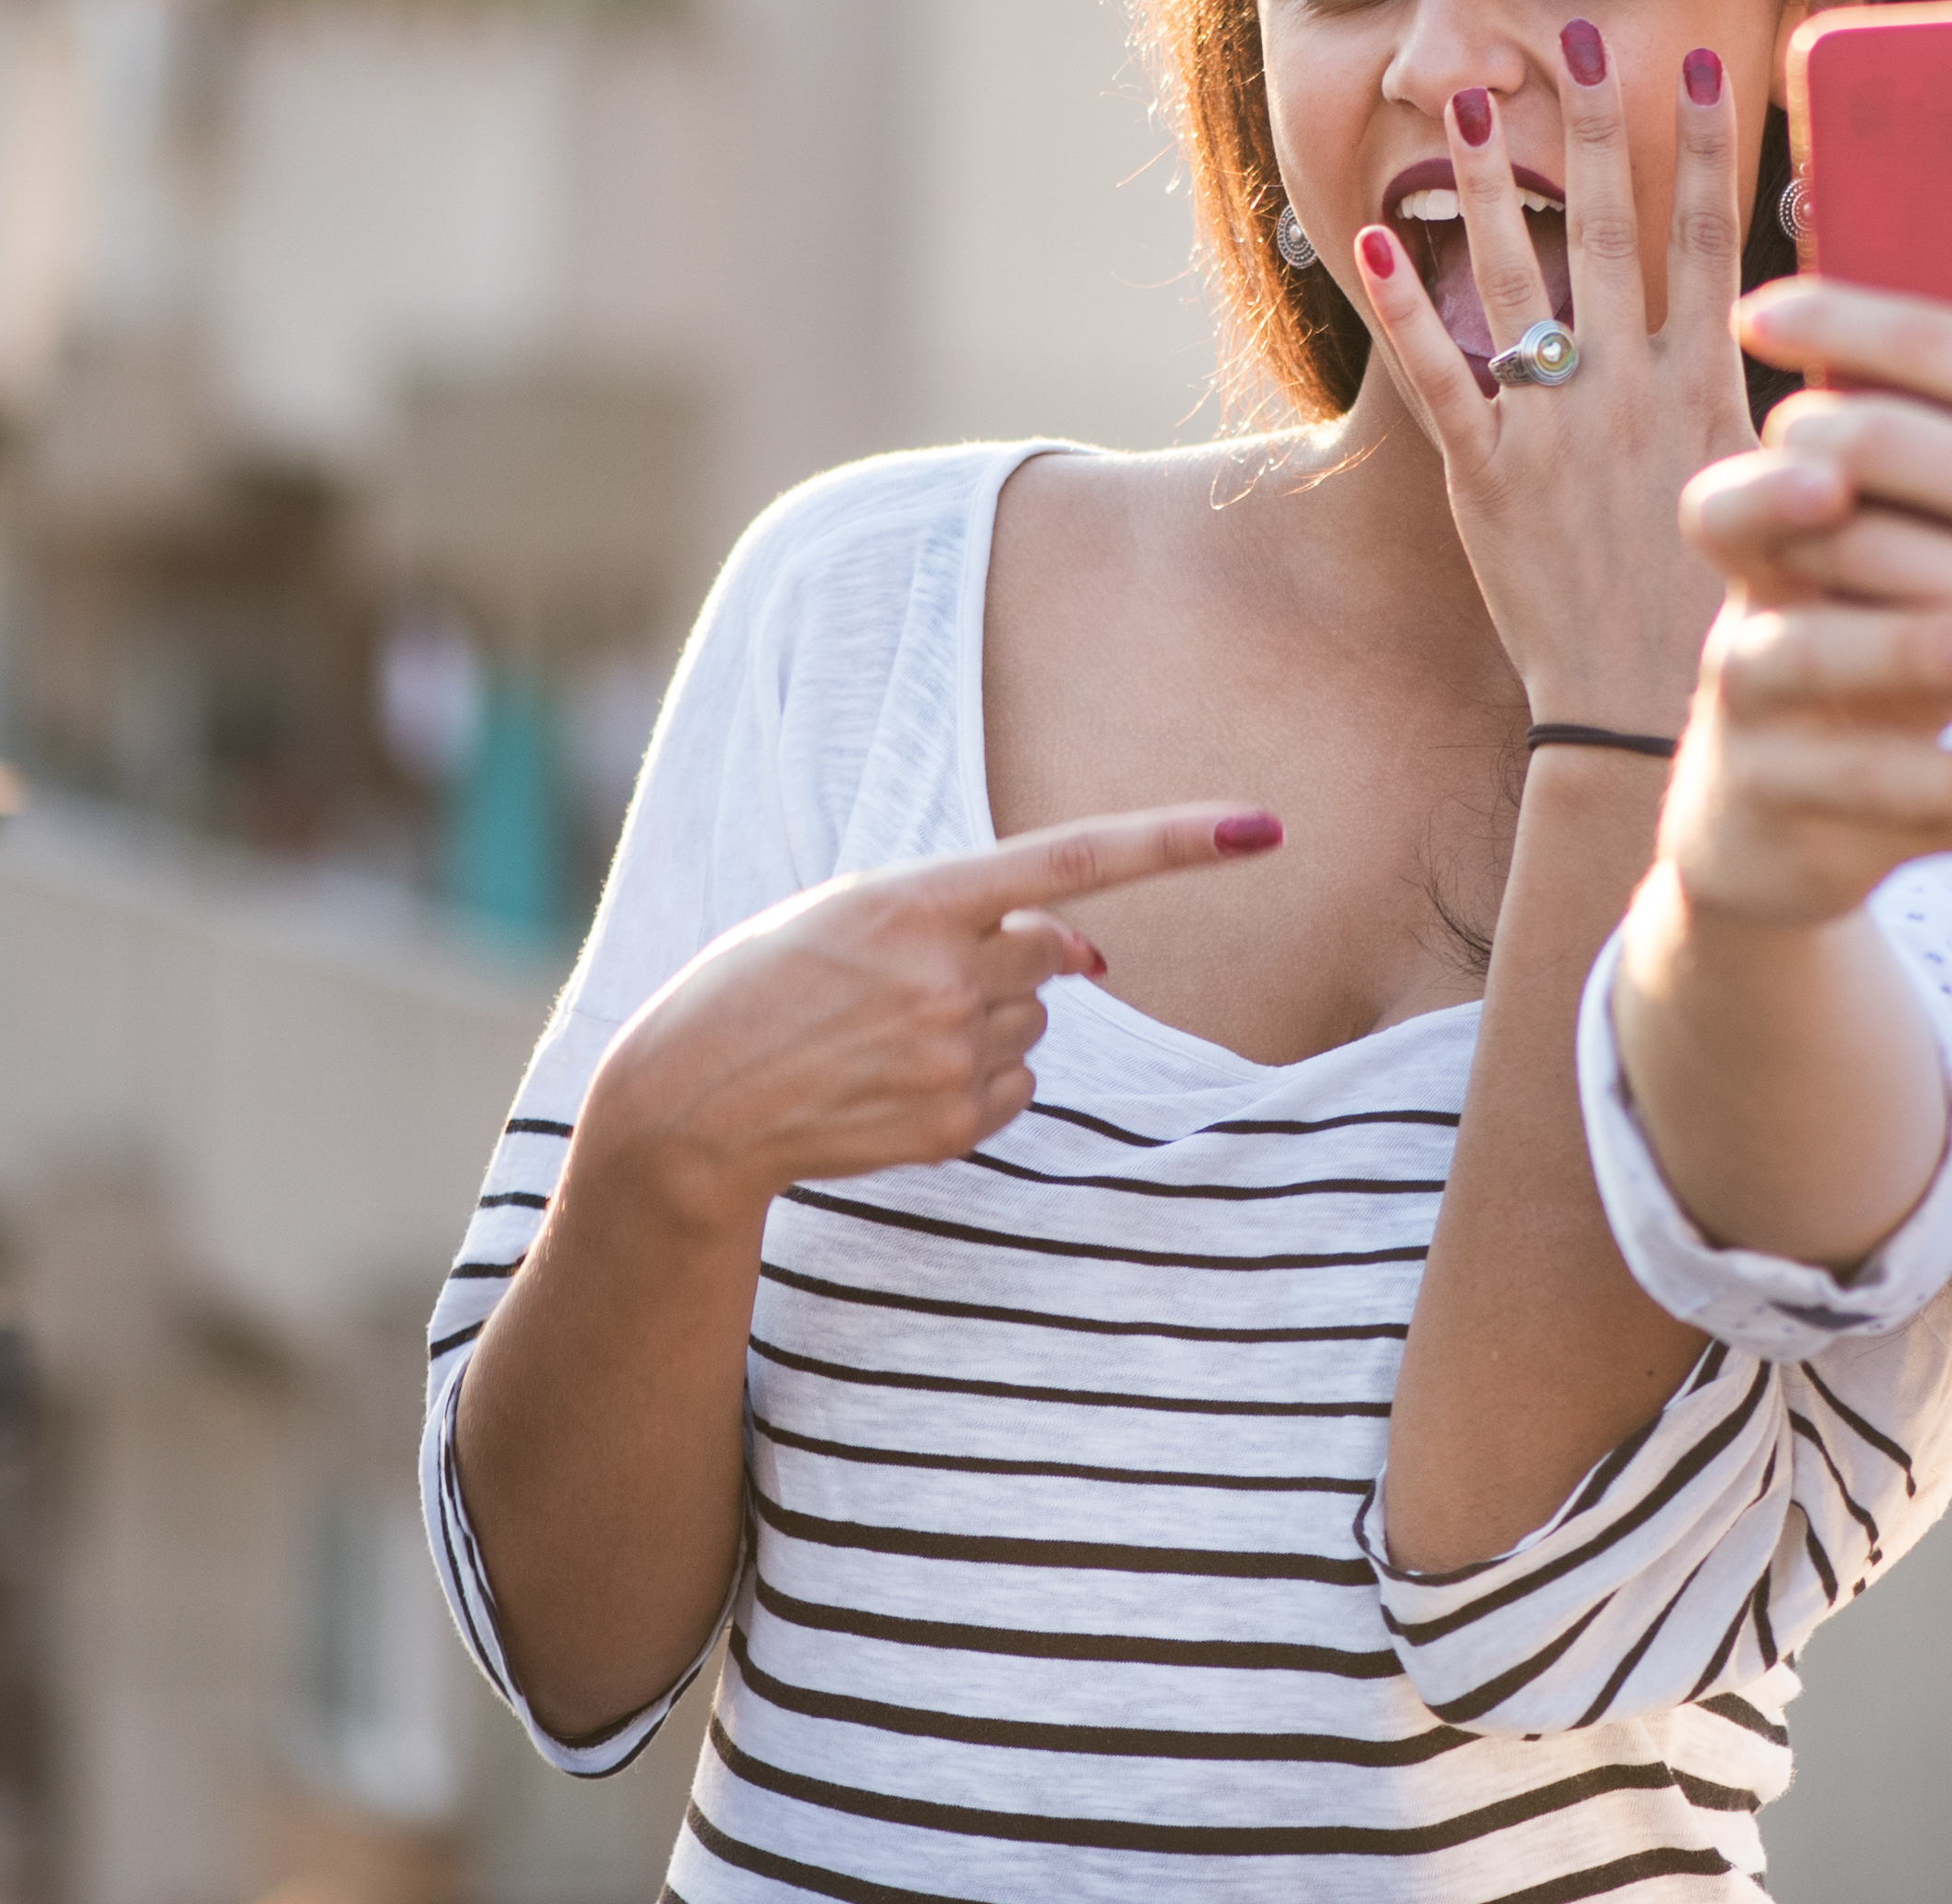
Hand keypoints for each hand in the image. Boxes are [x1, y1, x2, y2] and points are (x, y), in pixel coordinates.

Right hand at [569, 803, 1279, 1225]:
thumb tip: (1094, 955)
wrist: (689, 1101)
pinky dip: (981, 1083)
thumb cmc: (767, 985)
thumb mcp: (850, 911)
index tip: (1262, 827)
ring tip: (885, 1037)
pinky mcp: (954, 1123)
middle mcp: (945, 972)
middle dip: (1008, 961)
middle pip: (1053, 955)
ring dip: (985, 1022)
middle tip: (907, 982)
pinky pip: (1019, 1089)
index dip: (1174, 842)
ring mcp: (952, 1053)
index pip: (1071, 860)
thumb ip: (975, 914)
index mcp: (915, 896)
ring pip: (1035, 1023)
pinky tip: (898, 1083)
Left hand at [1338, 21, 1747, 737]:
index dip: (1705, 151)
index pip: (1715, 243)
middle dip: (1591, 129)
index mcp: (1711, 392)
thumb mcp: (1794, 499)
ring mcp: (1553, 431)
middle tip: (1576, 38)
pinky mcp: (1485, 478)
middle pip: (1608, 233)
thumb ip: (1802, 413)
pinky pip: (1437, 380)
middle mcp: (1630, 394)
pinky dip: (1400, 313)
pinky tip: (1367, 246)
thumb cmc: (1733, 615)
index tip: (1700, 66)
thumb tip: (1848, 338)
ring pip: (1514, 283)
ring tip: (1455, 103)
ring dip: (1481, 186)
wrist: (1646, 716)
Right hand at [1654, 475, 1951, 925]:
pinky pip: (1893, 826)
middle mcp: (1751, 660)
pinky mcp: (1810, 841)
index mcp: (1767, 572)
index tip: (1837, 472)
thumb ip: (1913, 475)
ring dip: (1924, 716)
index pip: (1733, 516)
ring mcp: (1771, 761)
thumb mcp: (1871, 562)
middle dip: (1876, 627)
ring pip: (1836, 750)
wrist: (1785, 813)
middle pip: (1783, 641)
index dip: (1771, 497)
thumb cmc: (1866, 641)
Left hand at [1708, 281, 1951, 835]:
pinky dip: (1834, 614)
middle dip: (1796, 432)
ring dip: (1795, 530)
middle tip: (1786, 439)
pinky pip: (1878, 636)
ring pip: (1848, 542)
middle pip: (1863, 433)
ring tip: (1793, 525)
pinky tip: (1827, 605)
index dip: (1825, 312)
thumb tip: (1910, 346)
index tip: (1760, 310)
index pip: (1928, 336)